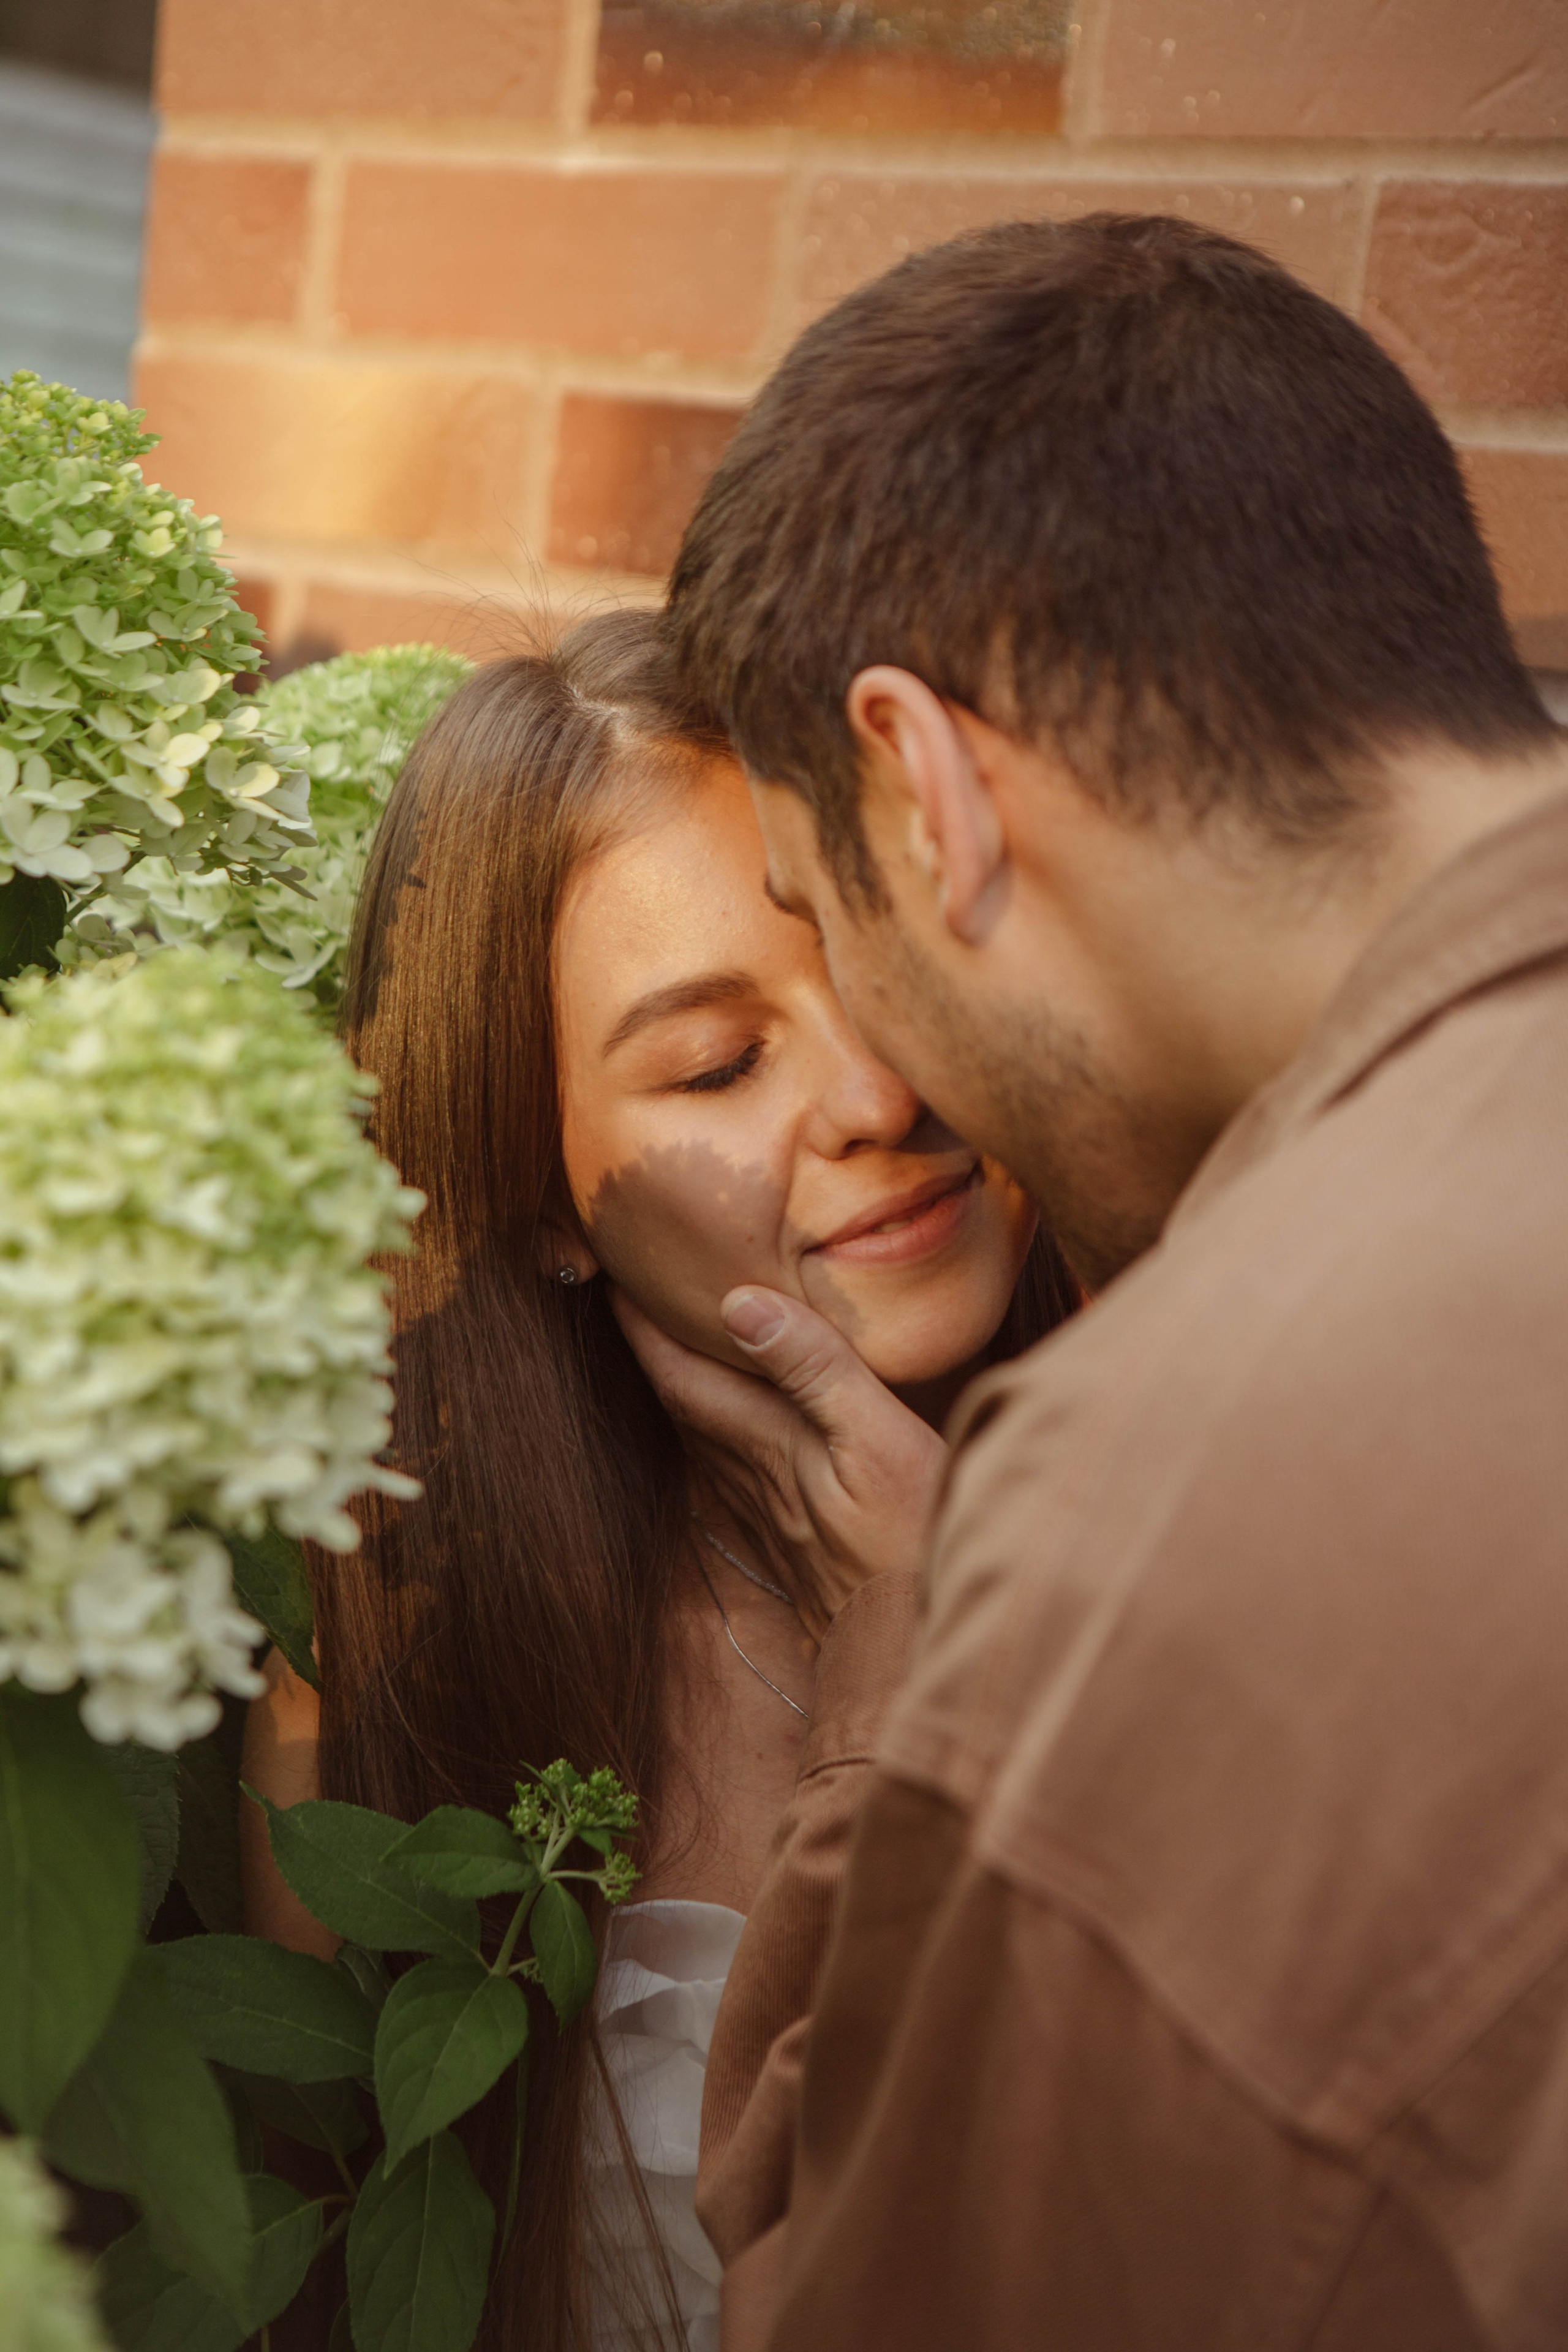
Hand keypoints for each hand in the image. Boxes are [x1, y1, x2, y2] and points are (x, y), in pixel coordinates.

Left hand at [612, 1284, 946, 1639]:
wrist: (911, 1654)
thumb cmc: (909, 1547)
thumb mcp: (880, 1442)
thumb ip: (815, 1371)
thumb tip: (739, 1302)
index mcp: (766, 1444)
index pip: (682, 1372)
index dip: (644, 1323)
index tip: (615, 1270)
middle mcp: (752, 1476)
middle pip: (682, 1399)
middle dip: (654, 1344)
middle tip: (634, 1289)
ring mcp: (769, 1510)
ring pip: (704, 1432)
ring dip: (683, 1382)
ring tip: (675, 1337)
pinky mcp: (792, 1533)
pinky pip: (733, 1462)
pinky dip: (719, 1423)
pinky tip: (733, 1418)